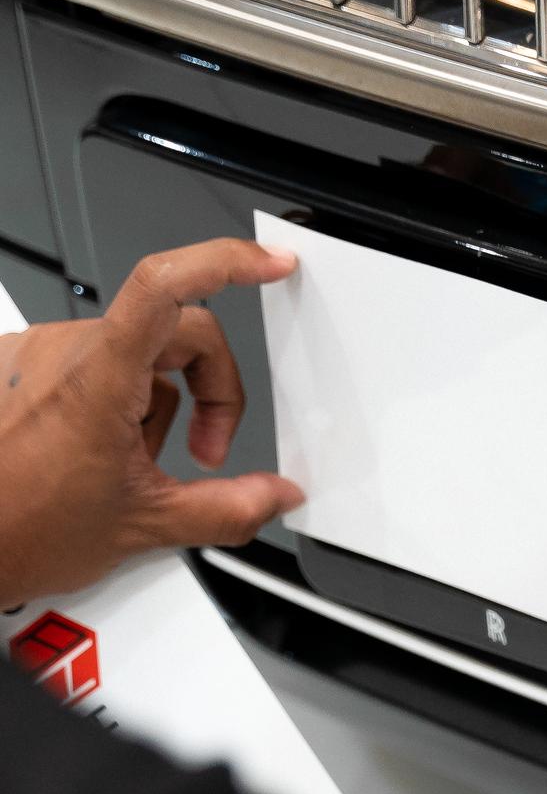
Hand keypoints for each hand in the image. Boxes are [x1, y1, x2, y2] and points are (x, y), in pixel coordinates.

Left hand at [0, 237, 301, 602]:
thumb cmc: (22, 530)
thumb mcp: (147, 527)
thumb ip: (229, 509)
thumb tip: (275, 495)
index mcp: (97, 379)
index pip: (167, 286)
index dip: (228, 262)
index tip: (269, 264)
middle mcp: (62, 351)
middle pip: (175, 333)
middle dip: (208, 392)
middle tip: (204, 453)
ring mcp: (37, 353)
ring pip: (136, 353)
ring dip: (156, 403)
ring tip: (136, 462)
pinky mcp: (20, 363)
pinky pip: (92, 362)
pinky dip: (115, 400)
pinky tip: (102, 448)